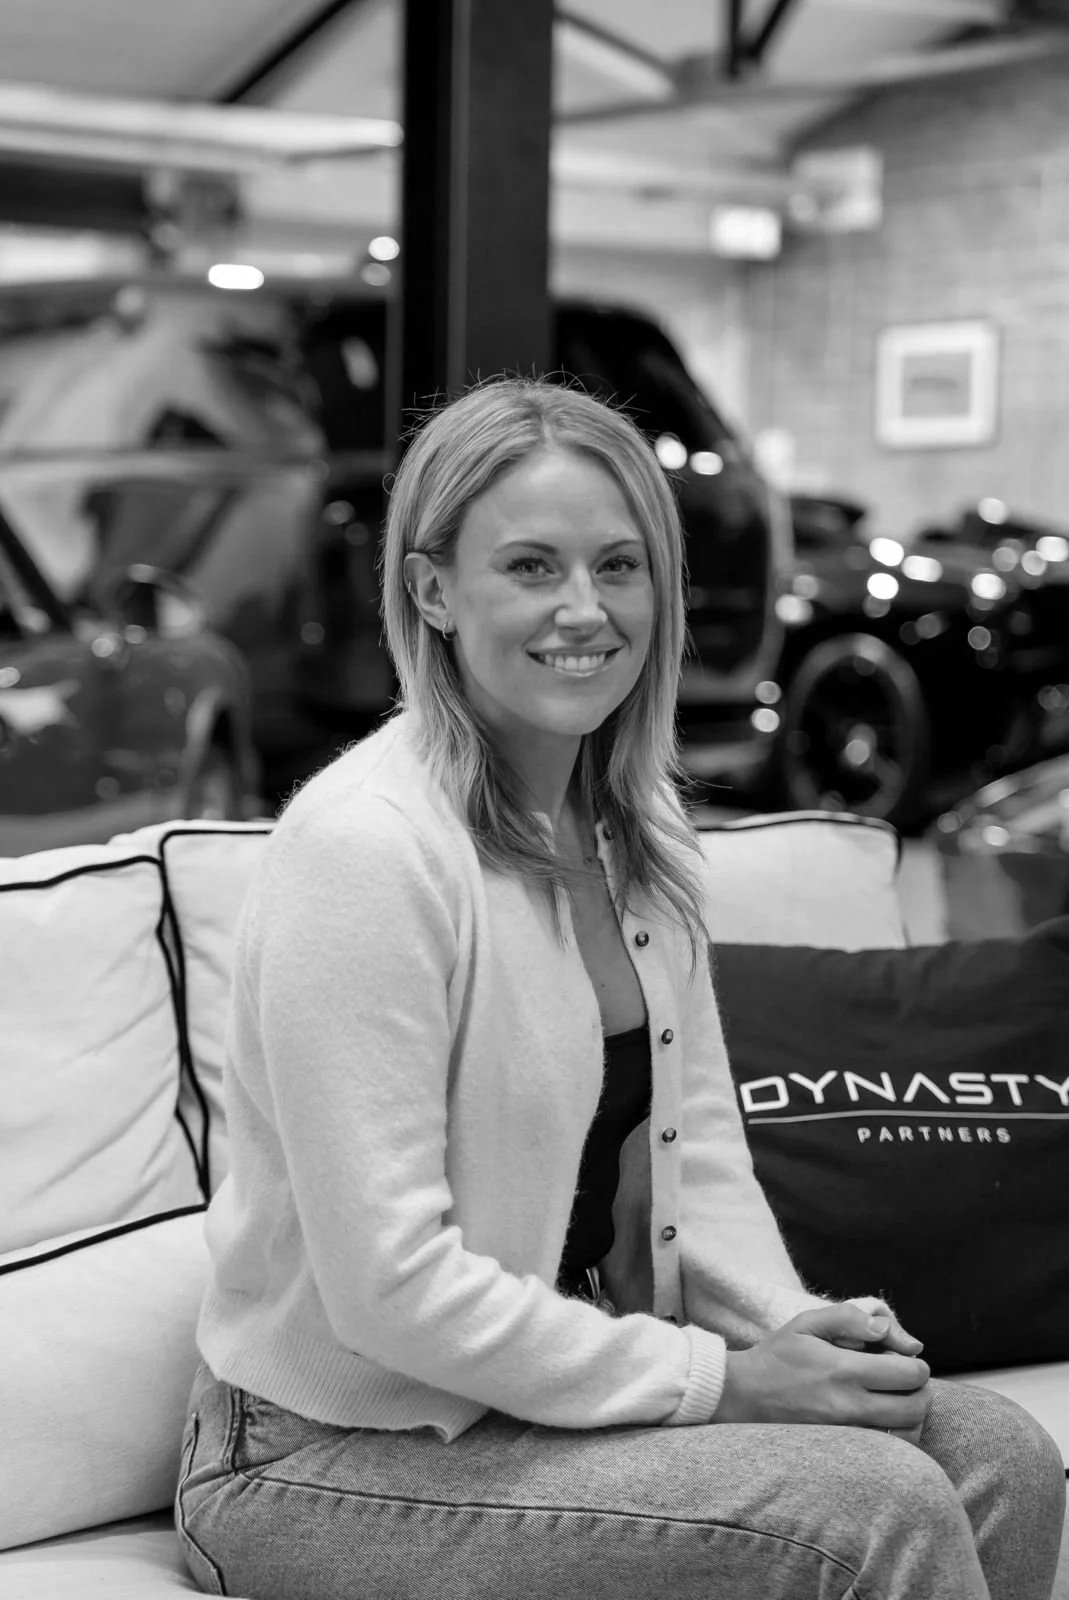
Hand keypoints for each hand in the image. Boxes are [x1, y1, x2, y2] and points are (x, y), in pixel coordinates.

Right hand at [716, 1303, 931, 1439]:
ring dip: (911, 1416)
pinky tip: (882, 1421)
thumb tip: (886, 1329)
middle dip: (920, 1391)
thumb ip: (851, 1318)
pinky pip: (887, 1452)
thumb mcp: (808, 1322)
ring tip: (894, 1400)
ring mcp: (846, 1435)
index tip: (904, 1359)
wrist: (744, 1396)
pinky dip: (895, 1437)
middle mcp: (848, 1407)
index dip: (916, 1365)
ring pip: (906, 1435)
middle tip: (906, 1381)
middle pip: (915, 1408)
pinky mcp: (842, 1453)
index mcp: (843, 1370)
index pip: (909, 1374)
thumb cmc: (779, 1355)